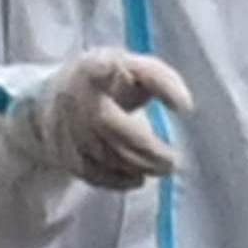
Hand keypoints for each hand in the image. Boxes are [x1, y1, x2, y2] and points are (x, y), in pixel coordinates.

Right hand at [24, 50, 187, 189]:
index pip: (98, 67)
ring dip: (136, 165)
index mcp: (93, 69)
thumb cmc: (113, 83)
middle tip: (171, 161)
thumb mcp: (136, 69)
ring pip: (101, 153)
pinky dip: (118, 180)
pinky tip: (138, 178)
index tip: (113, 69)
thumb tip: (184, 106)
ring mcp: (64, 125)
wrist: (66, 98)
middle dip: (144, 147)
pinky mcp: (63, 151)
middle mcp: (74, 96)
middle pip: (108, 124)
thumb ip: (162, 80)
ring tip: (161, 167)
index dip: (106, 69)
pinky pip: (90, 173)